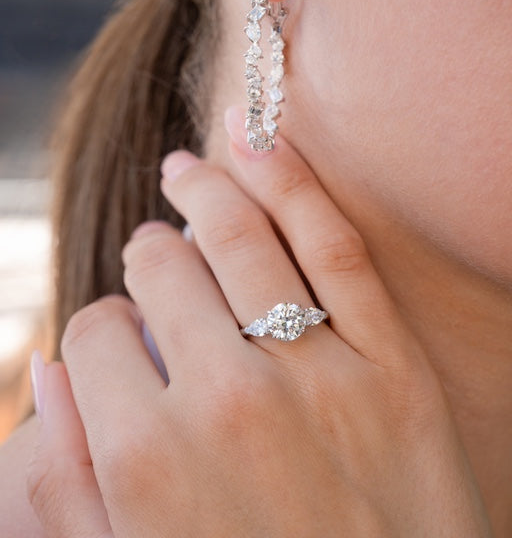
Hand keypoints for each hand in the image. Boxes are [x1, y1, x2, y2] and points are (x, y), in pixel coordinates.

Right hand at [27, 108, 492, 536]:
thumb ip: (68, 481)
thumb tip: (51, 371)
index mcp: (145, 459)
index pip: (95, 332)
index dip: (103, 327)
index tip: (125, 335)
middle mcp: (225, 400)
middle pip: (160, 270)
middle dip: (148, 254)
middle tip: (155, 250)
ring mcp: (317, 375)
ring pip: (238, 238)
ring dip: (201, 189)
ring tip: (187, 169)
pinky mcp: (395, 368)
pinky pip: (333, 245)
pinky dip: (291, 182)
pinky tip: (258, 145)